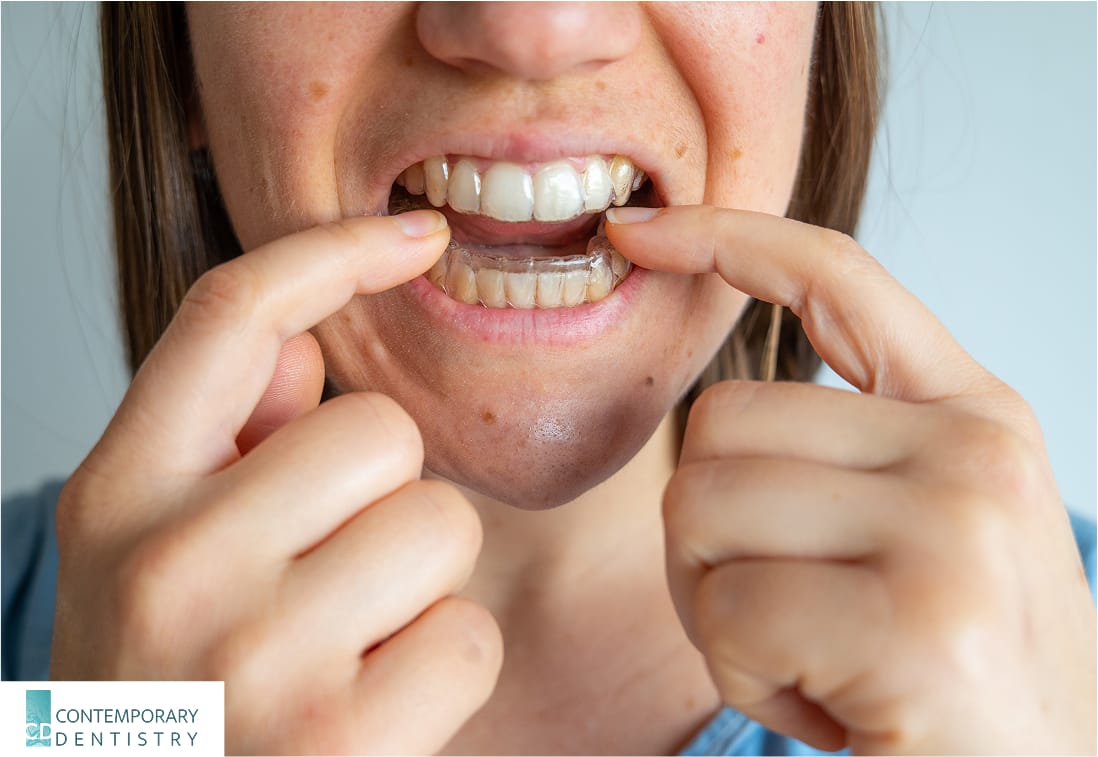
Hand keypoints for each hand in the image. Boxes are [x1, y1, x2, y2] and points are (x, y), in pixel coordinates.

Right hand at [51, 212, 502, 754]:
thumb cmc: (175, 684)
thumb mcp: (148, 554)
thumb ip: (221, 442)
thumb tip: (299, 346)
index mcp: (118, 496)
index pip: (230, 319)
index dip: (333, 253)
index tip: (417, 237)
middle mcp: (169, 564)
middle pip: (379, 429)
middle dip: (384, 497)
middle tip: (329, 579)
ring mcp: (251, 657)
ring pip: (440, 525)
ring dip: (420, 585)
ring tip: (347, 646)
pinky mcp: (337, 744)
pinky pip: (470, 637)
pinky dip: (444, 671)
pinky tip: (375, 710)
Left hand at [608, 206, 1096, 753]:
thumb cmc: (952, 676)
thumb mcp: (926, 536)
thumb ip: (844, 454)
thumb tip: (714, 412)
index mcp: (973, 416)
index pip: (833, 276)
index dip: (724, 238)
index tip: (636, 229)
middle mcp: (973, 451)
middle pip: (715, 424)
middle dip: (708, 534)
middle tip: (788, 616)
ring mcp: (953, 529)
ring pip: (699, 510)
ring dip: (718, 606)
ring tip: (812, 658)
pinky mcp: (919, 623)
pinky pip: (727, 610)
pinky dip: (744, 672)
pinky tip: (828, 705)